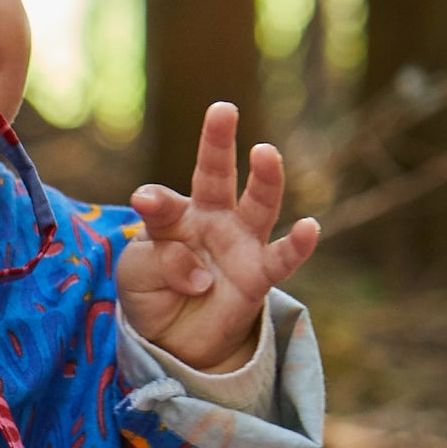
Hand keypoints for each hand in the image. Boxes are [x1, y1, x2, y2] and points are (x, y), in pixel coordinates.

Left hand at [115, 102, 320, 369]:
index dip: (154, 200)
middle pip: (217, 175)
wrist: (176, 338)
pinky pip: (283, 258)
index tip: (144, 201)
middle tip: (222, 110)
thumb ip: (160, 261)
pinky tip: (309, 227)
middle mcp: (212, 219)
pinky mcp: (259, 275)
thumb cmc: (153, 292)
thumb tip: (202, 274)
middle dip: (218, 142)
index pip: (163, 202)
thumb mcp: (137, 275)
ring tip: (265, 153)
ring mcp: (240, 243)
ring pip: (258, 204)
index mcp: (176, 215)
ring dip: (265, 178)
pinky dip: (298, 244)